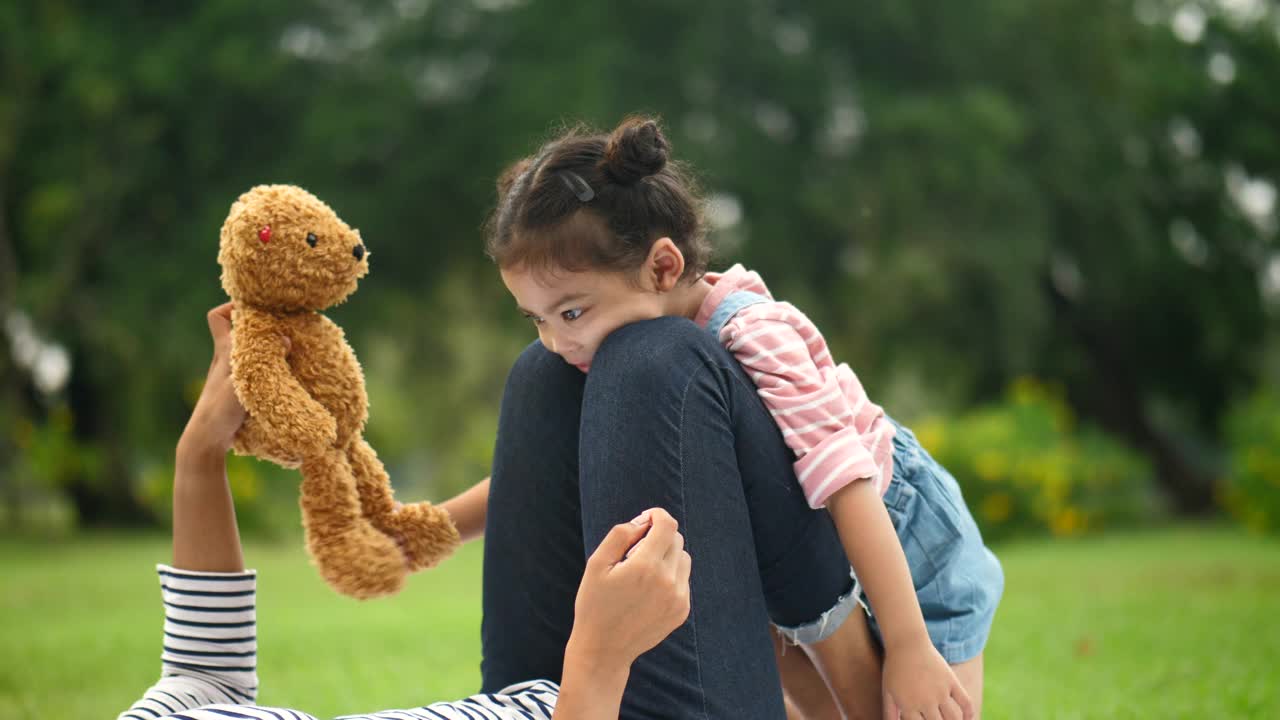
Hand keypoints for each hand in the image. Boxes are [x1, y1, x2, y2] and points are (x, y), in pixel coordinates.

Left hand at [179, 302, 289, 455]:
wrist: (206, 438)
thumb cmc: (220, 408)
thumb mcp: (243, 380)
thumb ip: (264, 359)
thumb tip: (286, 339)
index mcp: (223, 351)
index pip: (217, 317)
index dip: (232, 307)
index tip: (255, 310)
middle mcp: (226, 360)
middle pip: (238, 333)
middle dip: (260, 328)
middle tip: (283, 329)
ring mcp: (231, 376)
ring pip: (248, 352)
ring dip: (266, 350)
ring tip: (289, 351)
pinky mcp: (236, 392)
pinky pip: (253, 371)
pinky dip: (267, 369)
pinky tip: (283, 376)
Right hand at [568, 508, 691, 667]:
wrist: (604, 650)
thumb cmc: (595, 604)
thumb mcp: (597, 564)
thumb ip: (620, 535)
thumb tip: (643, 522)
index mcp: (645, 566)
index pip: (667, 525)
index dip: (656, 515)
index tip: (645, 519)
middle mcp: (668, 581)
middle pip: (676, 540)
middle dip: (658, 536)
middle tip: (634, 551)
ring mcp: (678, 598)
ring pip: (683, 558)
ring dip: (667, 555)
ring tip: (642, 571)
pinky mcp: (682, 611)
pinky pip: (683, 580)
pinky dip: (670, 576)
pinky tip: (648, 590)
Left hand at [882, 641, 973, 719]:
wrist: (907, 643)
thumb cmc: (895, 668)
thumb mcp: (887, 692)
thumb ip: (890, 713)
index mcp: (909, 707)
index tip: (923, 719)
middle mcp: (926, 702)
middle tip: (936, 719)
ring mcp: (941, 692)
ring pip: (953, 718)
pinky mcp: (951, 682)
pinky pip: (966, 702)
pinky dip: (969, 714)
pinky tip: (968, 719)